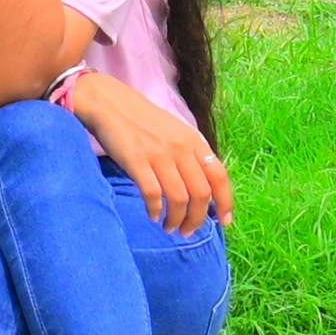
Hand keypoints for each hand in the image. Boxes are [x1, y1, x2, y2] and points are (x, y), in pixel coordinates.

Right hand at [61, 70, 230, 231]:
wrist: (110, 103)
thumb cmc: (143, 121)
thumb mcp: (175, 133)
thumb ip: (190, 156)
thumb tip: (202, 192)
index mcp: (194, 141)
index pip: (219, 176)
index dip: (225, 202)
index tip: (224, 222)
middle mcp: (181, 148)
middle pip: (201, 193)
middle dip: (197, 219)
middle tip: (187, 231)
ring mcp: (159, 154)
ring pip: (179, 198)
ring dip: (176, 219)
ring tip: (169, 228)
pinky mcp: (136, 161)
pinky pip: (152, 194)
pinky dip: (155, 210)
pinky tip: (153, 215)